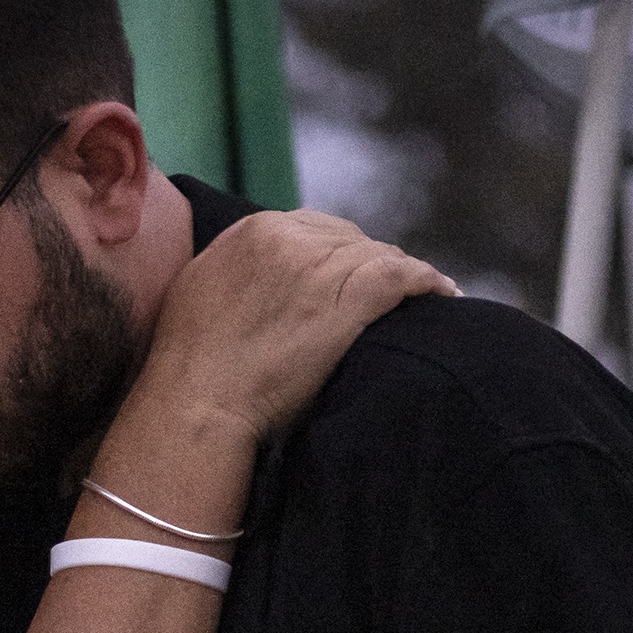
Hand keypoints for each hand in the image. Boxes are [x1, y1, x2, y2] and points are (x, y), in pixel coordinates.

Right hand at [127, 209, 456, 452]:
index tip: (344, 276)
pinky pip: (404, 277)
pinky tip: (444, 295)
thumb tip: (255, 272)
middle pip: (348, 238)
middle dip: (366, 263)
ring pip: (379, 257)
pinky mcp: (349, 300)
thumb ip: (234, 269)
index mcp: (252, 230)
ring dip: (401, 276)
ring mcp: (321, 267)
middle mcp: (289, 237)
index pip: (310, 227)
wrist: (196, 405)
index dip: (333, 253)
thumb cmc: (187, 368)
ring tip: (420, 296)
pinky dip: (429, 283)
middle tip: (384, 294)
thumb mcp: (198, 293)